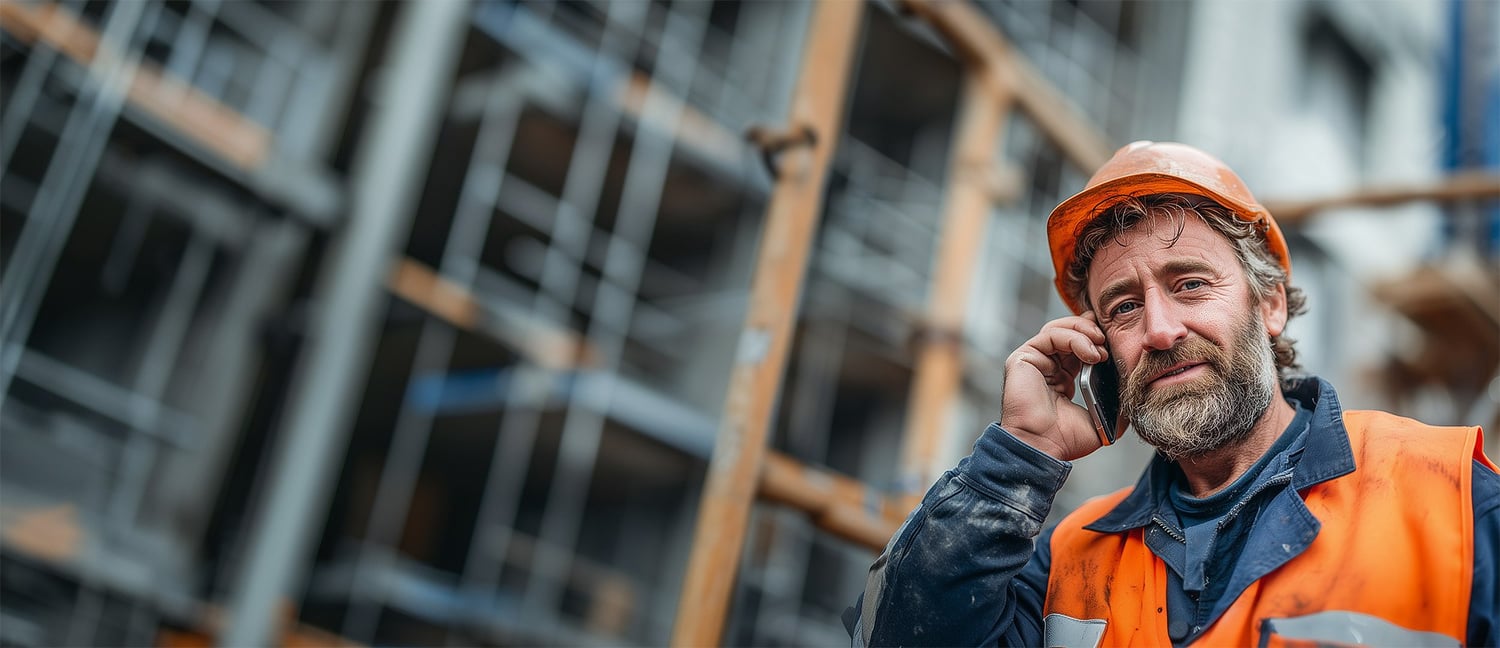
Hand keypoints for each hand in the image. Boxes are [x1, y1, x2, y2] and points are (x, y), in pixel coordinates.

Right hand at [1000, 312, 1109, 460]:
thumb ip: (1115, 402)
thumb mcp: (1101, 418)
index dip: (1097, 338)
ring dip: (1085, 332)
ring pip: (1060, 328)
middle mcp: (1047, 366)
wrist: (1043, 447)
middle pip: (1069, 330)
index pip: (1080, 345)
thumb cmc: (1065, 440)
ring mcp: (1035, 360)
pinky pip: (1050, 335)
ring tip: (1101, 346)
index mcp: (1062, 377)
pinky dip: (1074, 338)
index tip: (1115, 345)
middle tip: (1108, 342)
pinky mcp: (1024, 357)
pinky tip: (1090, 353)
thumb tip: (1134, 388)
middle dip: (1092, 330)